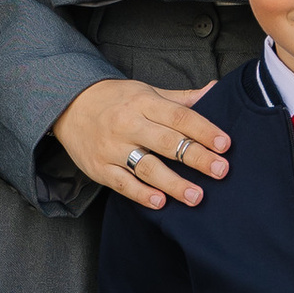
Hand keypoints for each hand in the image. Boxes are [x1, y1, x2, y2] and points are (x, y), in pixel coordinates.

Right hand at [50, 77, 230, 210]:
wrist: (68, 105)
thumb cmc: (116, 100)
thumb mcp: (147, 92)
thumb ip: (181, 98)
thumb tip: (215, 90)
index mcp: (143, 102)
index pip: (179, 116)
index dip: (204, 130)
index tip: (225, 144)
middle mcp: (128, 124)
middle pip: (167, 142)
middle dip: (196, 157)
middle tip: (221, 171)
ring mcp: (112, 147)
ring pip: (146, 167)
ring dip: (173, 183)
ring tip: (196, 196)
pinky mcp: (100, 168)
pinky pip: (123, 183)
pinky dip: (141, 194)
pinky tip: (160, 202)